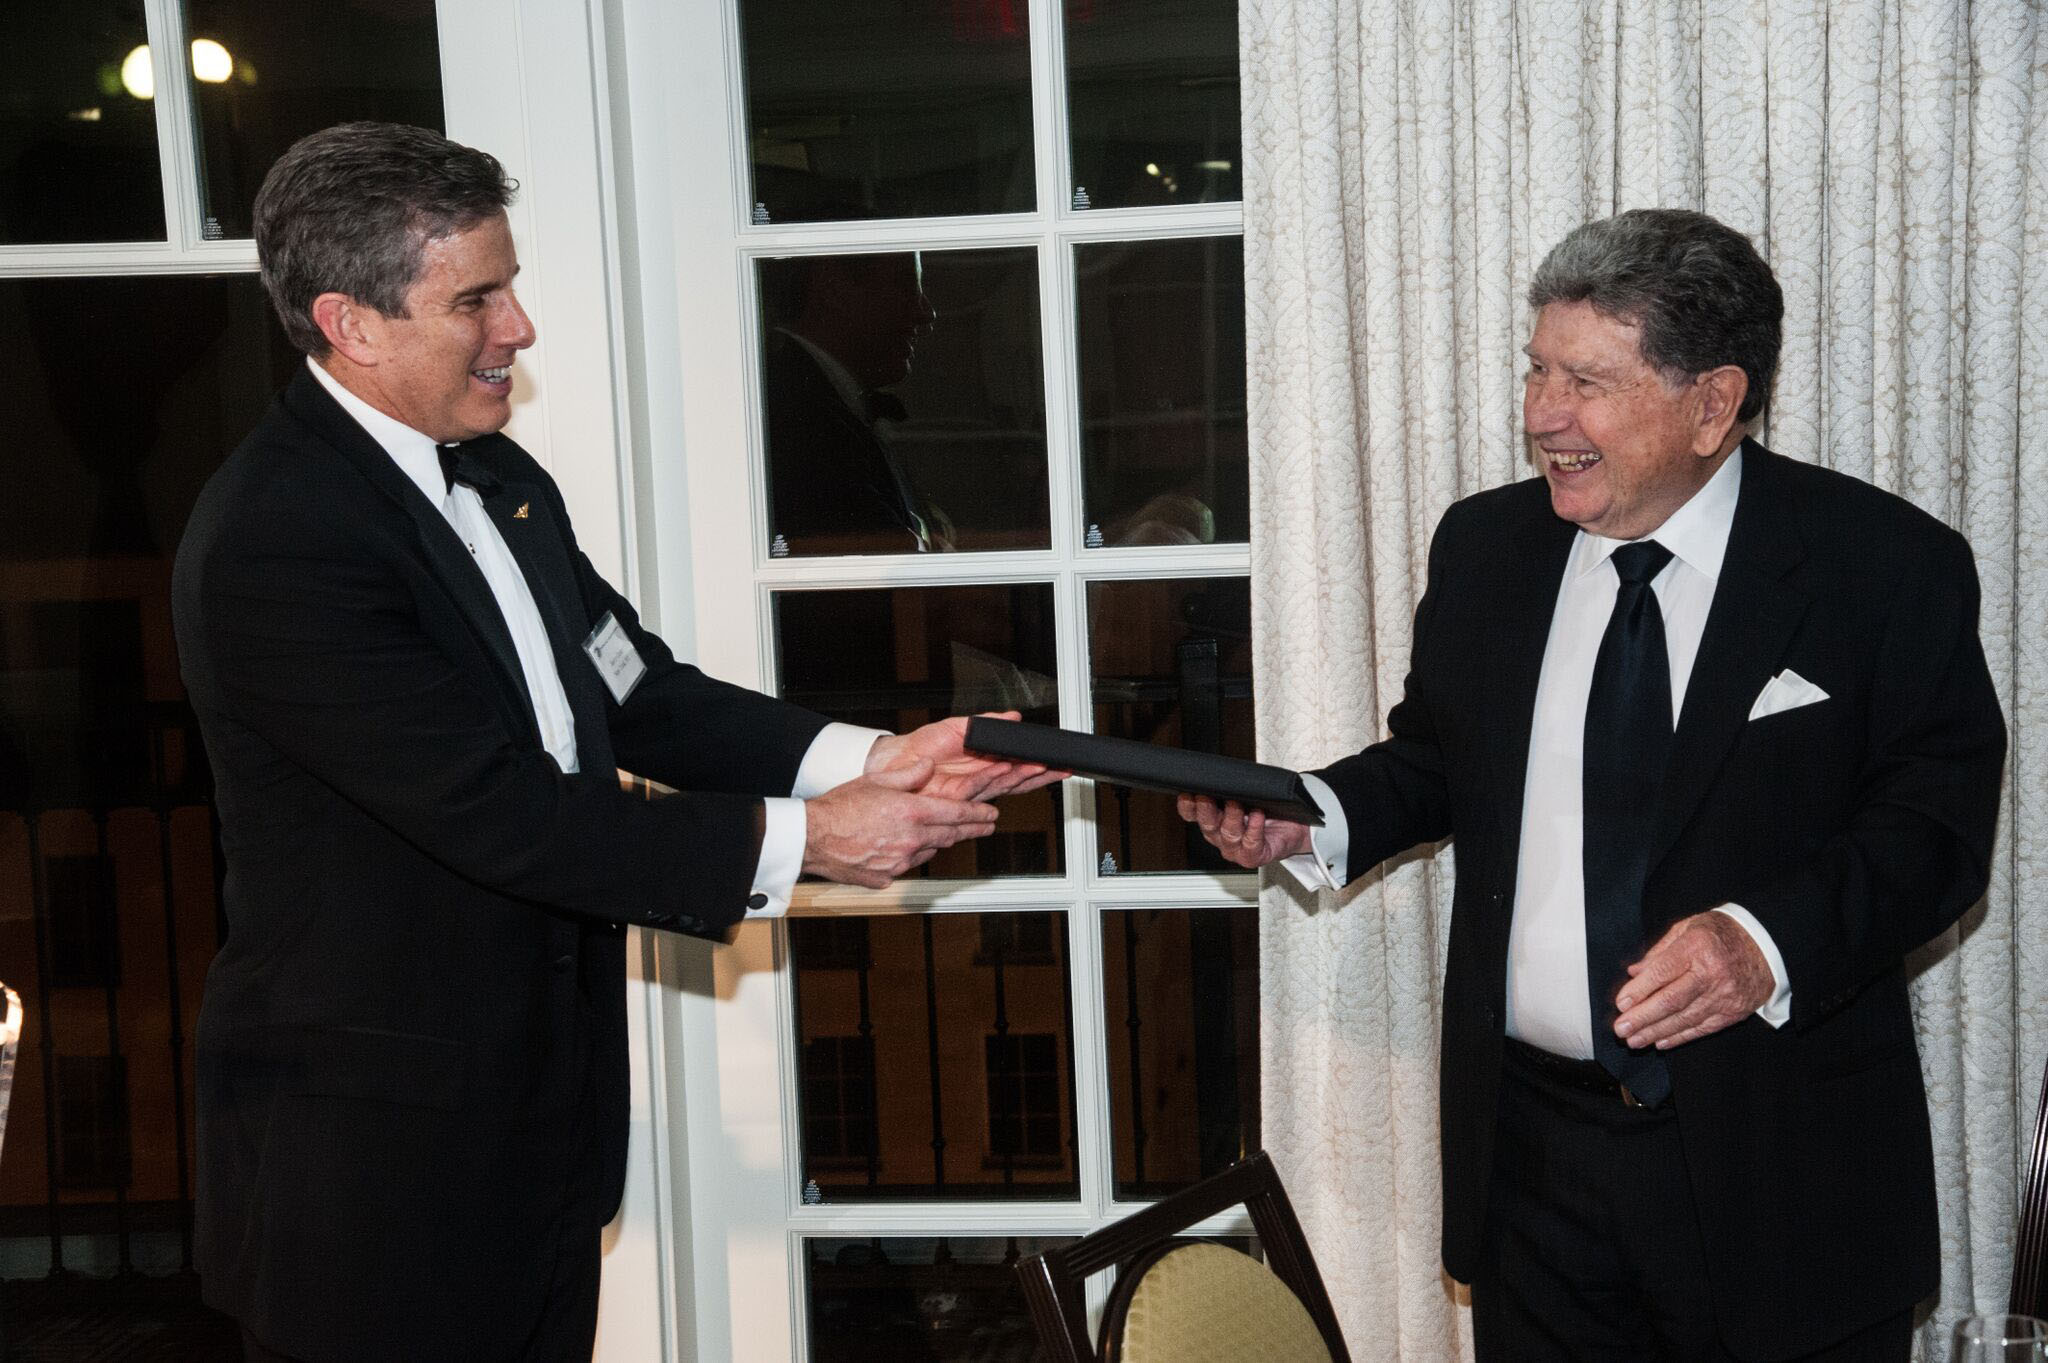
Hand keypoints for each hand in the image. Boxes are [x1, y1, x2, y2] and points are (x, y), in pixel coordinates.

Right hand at [802, 760, 1000, 887]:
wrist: (812, 837)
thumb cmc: (839, 807)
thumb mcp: (877, 780)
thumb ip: (909, 774)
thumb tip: (928, 766)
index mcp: (912, 813)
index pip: (957, 815)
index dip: (979, 816)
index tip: (992, 815)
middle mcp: (911, 840)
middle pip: (951, 835)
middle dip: (971, 829)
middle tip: (985, 826)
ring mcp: (900, 861)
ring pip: (930, 851)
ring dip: (938, 841)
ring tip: (947, 833)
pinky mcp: (886, 877)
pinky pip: (906, 865)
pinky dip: (909, 855)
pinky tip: (903, 847)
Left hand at [869, 712, 1065, 802]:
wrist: (898, 760)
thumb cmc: (923, 746)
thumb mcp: (961, 726)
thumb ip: (988, 723)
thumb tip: (1012, 716)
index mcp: (984, 762)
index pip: (1017, 765)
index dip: (1037, 764)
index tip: (1055, 760)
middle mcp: (982, 778)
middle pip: (1018, 780)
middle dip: (1041, 776)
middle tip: (1060, 769)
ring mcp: (972, 789)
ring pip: (1005, 785)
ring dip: (1024, 777)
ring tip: (1041, 767)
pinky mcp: (959, 796)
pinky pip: (981, 785)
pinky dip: (996, 776)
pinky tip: (1008, 768)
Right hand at [1175, 794, 1312, 867]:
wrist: (1293, 828)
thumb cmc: (1266, 810)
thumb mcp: (1245, 795)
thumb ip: (1230, 787)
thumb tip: (1222, 770)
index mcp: (1213, 821)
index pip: (1192, 814)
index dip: (1187, 806)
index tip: (1187, 793)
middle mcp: (1220, 837)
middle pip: (1208, 825)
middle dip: (1206, 810)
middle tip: (1206, 796)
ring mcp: (1235, 849)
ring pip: (1228, 835)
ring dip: (1232, 818)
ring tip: (1236, 803)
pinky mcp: (1254, 856)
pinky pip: (1251, 844)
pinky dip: (1254, 829)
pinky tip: (1258, 816)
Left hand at [1614, 911, 1775, 1049]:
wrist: (1766, 945)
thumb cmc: (1720, 933)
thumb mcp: (1688, 928)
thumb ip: (1660, 951)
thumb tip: (1635, 973)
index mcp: (1697, 946)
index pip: (1663, 972)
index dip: (1639, 990)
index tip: (1621, 1004)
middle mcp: (1711, 973)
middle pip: (1671, 1000)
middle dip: (1643, 1018)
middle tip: (1621, 1029)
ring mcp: (1724, 995)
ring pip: (1685, 1018)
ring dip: (1656, 1032)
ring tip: (1634, 1040)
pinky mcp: (1733, 1012)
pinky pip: (1702, 1028)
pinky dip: (1680, 1037)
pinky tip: (1660, 1041)